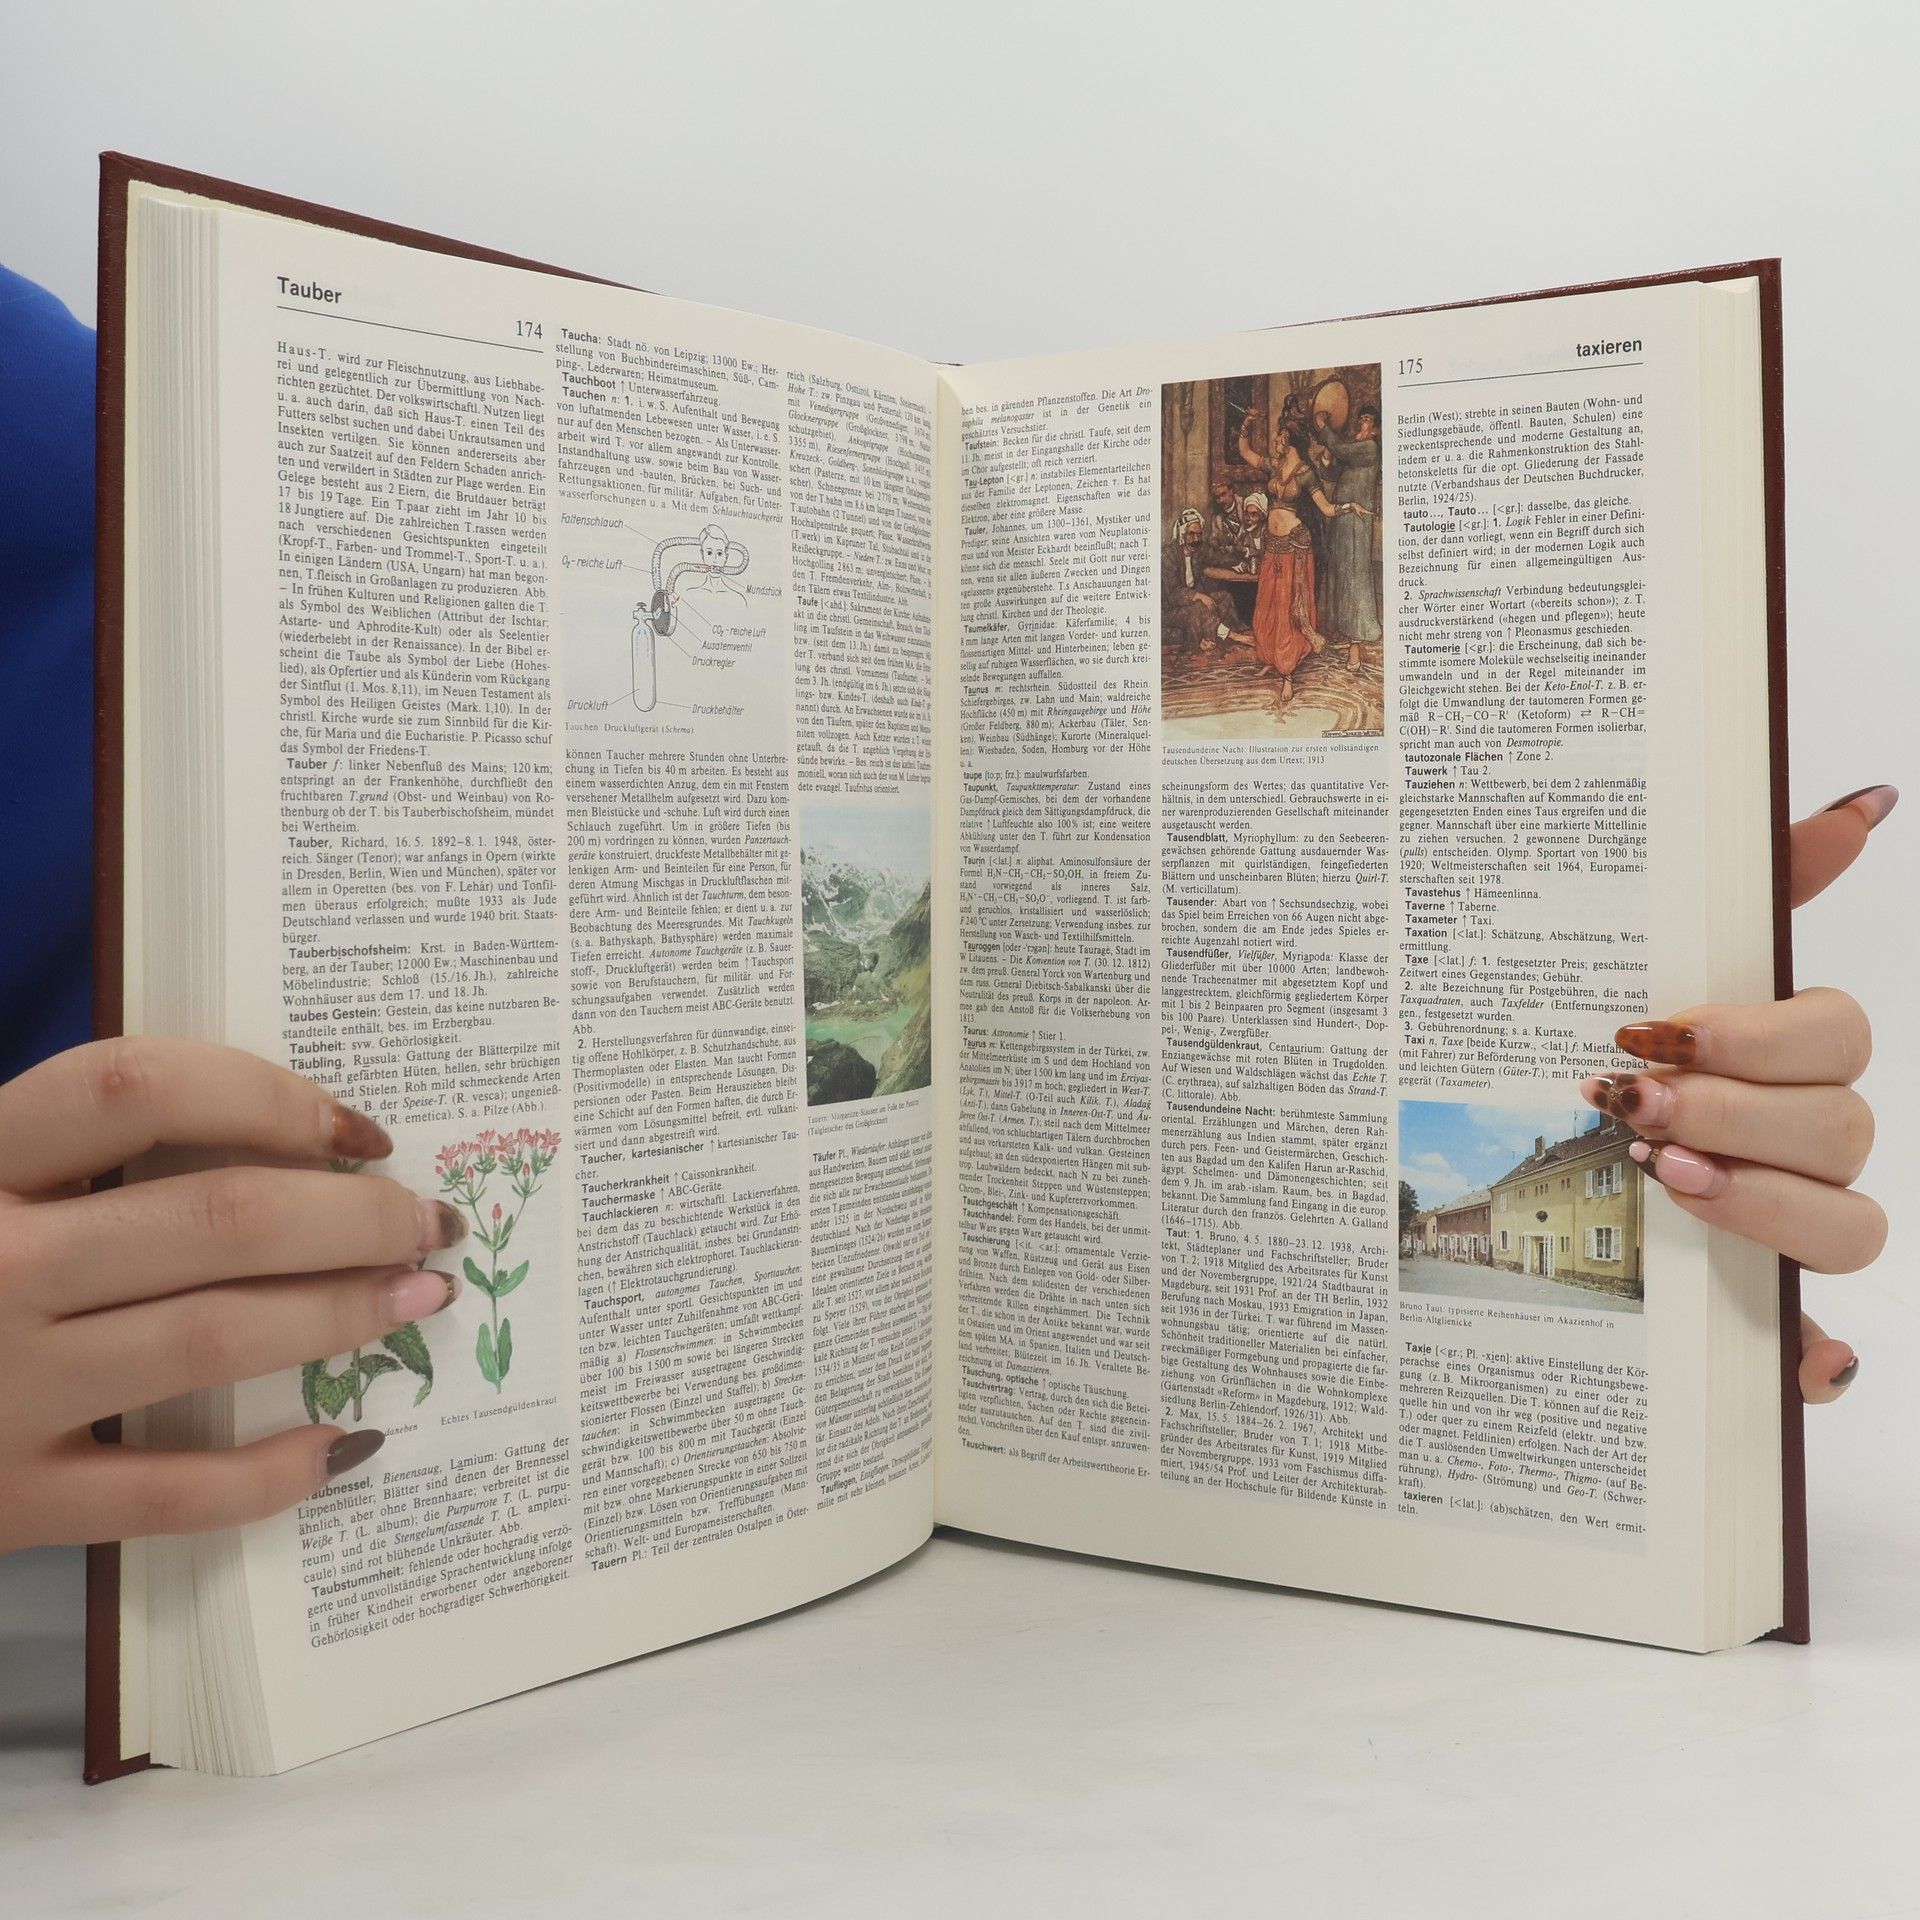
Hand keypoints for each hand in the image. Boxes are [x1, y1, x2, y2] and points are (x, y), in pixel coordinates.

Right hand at [0, 1039, 466, 1551]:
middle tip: (429, 1220)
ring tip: (419, 1294)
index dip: (268, 1095)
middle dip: (353, 1216)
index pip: (133, 1089)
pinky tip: (341, 1441)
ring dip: (343, 1311)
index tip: (355, 1129)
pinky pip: (169, 1493)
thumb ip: (70, 1150)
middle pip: (214, 1217)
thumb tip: (280, 1137)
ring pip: (215, 1336)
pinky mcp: (7, 1503)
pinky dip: (272, 1471)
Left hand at [1580, 785, 1895, 1404]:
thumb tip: (1863, 802)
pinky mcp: (1769, 1317)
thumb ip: (1758, 886)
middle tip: (1637, 1103)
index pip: (1840, 1034)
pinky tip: (1799, 1354)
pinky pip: (1823, 1349)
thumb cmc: (1615, 1059)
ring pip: (1852, 1226)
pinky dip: (1817, 1353)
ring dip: (1766, 1204)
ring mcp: (1794, 1232)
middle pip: (1843, 1125)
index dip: (1759, 1034)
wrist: (1524, 1190)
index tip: (1656, 1029)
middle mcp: (1807, 1144)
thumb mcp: (1656, 964)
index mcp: (1790, 1060)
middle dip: (1739, 1110)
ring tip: (1665, 1182)